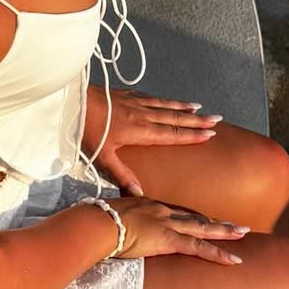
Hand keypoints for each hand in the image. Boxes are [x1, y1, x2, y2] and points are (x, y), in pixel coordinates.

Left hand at [81, 87, 221, 196]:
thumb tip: (139, 193)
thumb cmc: (86, 129)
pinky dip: (161, 99)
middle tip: (215, 118)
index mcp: (140, 131)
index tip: (210, 133)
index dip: (192, 135)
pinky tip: (163, 99)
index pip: (172, 134)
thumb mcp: (103, 156)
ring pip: (163, 105)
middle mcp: (142, 115)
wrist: (72, 102)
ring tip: (197, 107)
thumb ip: (122, 174)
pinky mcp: (124, 95)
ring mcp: (133, 103)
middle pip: (174, 117)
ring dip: (181, 106)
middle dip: (196, 119)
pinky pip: (149, 97)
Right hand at [98, 194, 249, 264]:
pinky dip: (217, 253)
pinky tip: (233, 259)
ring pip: (202, 228)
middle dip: (216, 222)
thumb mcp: (106, 216)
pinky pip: (198, 247)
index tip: (204, 220)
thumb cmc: (94, 222)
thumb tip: (107, 224)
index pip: (175, 211)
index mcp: (146, 205)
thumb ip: (114, 219)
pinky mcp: (168, 239)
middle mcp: (161, 211)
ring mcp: (166, 224)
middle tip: (238, 226)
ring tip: (243, 234)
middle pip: (194, 216)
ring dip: (225, 232)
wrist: (95, 224)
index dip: (192, 217)